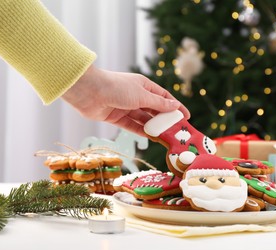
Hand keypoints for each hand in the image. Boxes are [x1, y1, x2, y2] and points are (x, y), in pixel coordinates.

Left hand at [62, 65, 189, 135]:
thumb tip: (175, 107)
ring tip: (166, 137)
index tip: (186, 117)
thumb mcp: (141, 95)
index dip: (175, 107)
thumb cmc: (117, 88)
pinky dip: (141, 131)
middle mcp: (135, 95)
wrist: (89, 91)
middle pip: (154, 109)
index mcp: (143, 85)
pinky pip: (132, 125)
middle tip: (177, 131)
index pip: (164, 97)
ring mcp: (125, 107)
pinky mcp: (116, 117)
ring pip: (143, 119)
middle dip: (165, 119)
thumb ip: (158, 103)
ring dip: (154, 127)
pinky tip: (151, 137)